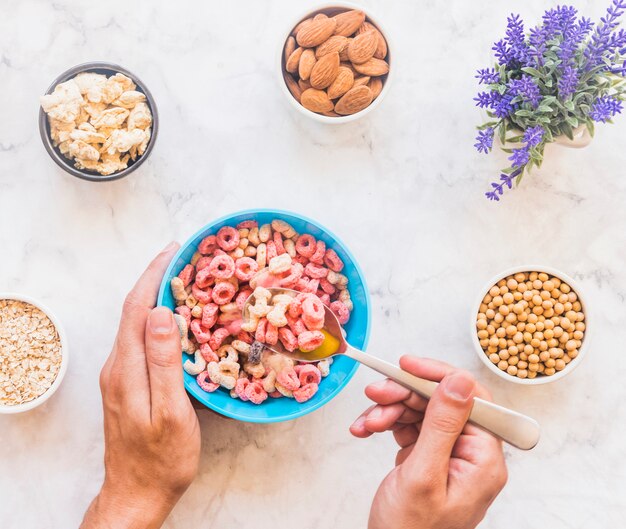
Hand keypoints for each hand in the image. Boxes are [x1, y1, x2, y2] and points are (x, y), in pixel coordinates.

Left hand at [81, 243, 200, 528]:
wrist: (136, 493)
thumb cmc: (161, 459)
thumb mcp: (170, 411)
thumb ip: (163, 361)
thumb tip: (162, 313)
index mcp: (126, 368)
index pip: (137, 307)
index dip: (154, 275)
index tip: (174, 250)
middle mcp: (118, 365)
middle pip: (134, 310)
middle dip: (156, 278)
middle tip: (185, 258)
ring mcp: (120, 375)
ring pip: (137, 323)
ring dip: (157, 296)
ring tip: (184, 280)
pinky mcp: (127, 384)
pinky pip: (140, 340)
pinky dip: (157, 319)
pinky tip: (175, 319)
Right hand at [350, 356, 507, 528]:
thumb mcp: (423, 475)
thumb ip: (442, 425)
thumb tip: (460, 381)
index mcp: (483, 460)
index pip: (470, 399)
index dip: (438, 377)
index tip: (407, 366)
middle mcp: (470, 454)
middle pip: (441, 402)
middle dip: (404, 395)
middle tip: (375, 393)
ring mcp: (448, 455)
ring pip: (421, 411)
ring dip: (390, 410)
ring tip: (367, 422)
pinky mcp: (429, 457)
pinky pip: (410, 426)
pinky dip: (386, 423)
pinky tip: (366, 430)